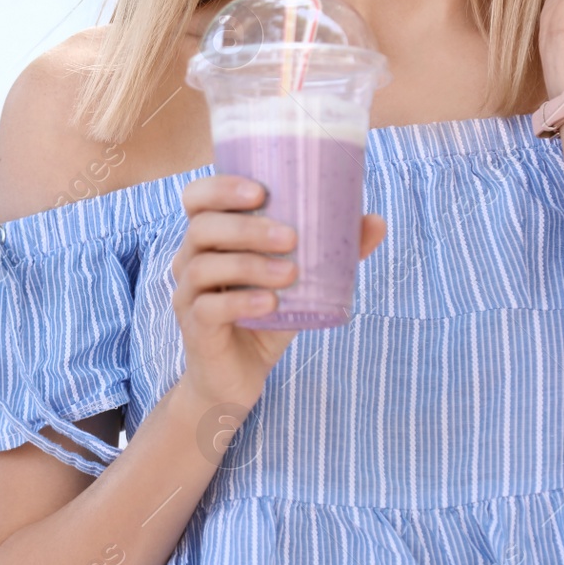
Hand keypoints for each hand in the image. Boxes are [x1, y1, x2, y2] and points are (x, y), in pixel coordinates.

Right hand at [171, 174, 385, 415]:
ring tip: (290, 274)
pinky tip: (270, 303)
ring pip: (204, 266)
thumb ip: (332, 253)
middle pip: (201, 228)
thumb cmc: (265, 316)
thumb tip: (376, 221)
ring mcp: (187, 295)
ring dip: (249, 265)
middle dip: (246, 228)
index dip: (220, 187)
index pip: (197, 198)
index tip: (261, 191)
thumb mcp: (299, 283)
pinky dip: (242, 302)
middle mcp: (189, 260)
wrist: (238, 377)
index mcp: (210, 238)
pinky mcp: (195, 329)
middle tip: (290, 237)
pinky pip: (210, 308)